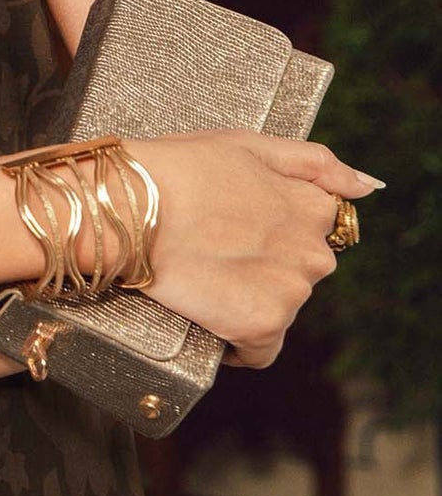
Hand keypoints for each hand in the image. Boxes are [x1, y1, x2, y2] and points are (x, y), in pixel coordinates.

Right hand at [131, 131, 379, 367]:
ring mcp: (290, 294)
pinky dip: (237, 342)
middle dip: (263, 266)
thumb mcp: (248, 144)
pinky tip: (208, 316)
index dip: (269, 227)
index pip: (312, 231)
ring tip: (203, 276)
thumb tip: (365, 187)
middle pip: (297, 272)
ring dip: (248, 300)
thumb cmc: (179, 169)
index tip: (236, 225)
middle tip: (213, 249)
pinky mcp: (261, 327)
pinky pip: (259, 350)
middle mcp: (313, 253)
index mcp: (314, 207)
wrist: (130, 208)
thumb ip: (315, 162)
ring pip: (279, 308)